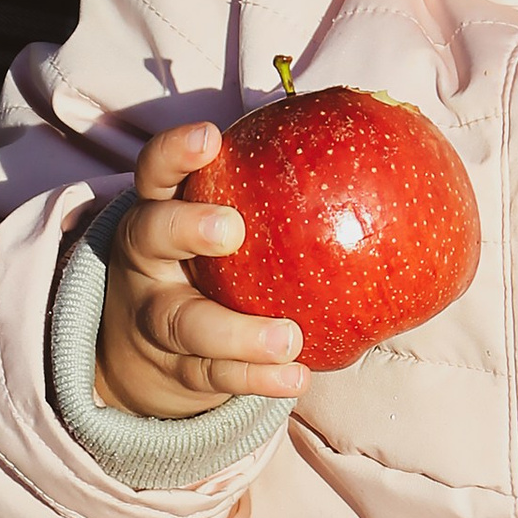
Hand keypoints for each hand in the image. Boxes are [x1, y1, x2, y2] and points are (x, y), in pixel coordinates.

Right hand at [94, 120, 311, 420]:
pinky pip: (216, 376)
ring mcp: (157, 320)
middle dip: (187, 228)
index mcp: (157, 211)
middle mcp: (148, 262)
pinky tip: (295, 377)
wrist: (141, 352)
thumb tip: (376, 149)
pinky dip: (257, 380)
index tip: (211, 137)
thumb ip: (265, 195)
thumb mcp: (207, 223)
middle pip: (151, 235)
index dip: (175, 153)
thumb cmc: (203, 263)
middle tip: (232, 229)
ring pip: (185, 324)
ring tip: (287, 338)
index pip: (154, 172)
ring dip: (237, 333)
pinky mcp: (179, 370)